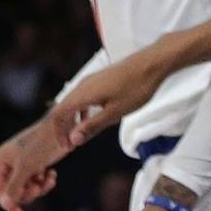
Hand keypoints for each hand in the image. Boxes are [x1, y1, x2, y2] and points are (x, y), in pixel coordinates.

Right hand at [0, 117, 67, 210]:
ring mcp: (22, 163)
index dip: (9, 202)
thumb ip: (14, 188)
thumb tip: (5, 206)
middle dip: (28, 192)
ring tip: (49, 179)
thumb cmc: (42, 144)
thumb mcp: (26, 168)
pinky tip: (51, 173)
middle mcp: (9, 162)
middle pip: (13, 190)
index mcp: (0, 161)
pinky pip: (36, 181)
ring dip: (40, 187)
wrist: (63, 127)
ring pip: (26, 187)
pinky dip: (45, 181)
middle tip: (39, 187)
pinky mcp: (35, 163)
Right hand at [53, 52, 169, 148]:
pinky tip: (91, 117)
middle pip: (62, 110)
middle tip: (73, 143)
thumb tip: (74, 139)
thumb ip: (92, 126)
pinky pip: (82, 98)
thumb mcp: (115, 113)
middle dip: (65, 129)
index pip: (57, 116)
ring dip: (73, 120)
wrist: (152, 63)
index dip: (59, 133)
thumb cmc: (136, 87)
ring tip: (82, 133)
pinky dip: (81, 111)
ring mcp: (90, 81)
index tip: (68, 146)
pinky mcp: (99, 80)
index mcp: (82, 95)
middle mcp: (81, 87)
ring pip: (72, 103)